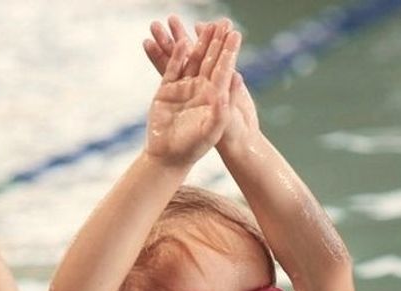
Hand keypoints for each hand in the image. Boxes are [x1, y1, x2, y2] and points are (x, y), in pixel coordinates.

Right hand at [144, 17, 254, 156]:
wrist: (168, 157)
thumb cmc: (194, 147)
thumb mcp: (213, 129)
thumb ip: (222, 108)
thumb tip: (233, 81)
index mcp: (214, 97)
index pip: (223, 68)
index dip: (228, 50)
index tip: (234, 33)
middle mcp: (200, 90)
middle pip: (209, 59)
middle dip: (215, 40)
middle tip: (222, 21)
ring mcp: (183, 89)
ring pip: (190, 60)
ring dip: (193, 41)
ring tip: (198, 23)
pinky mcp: (166, 91)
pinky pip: (171, 68)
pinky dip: (174, 54)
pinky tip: (180, 41)